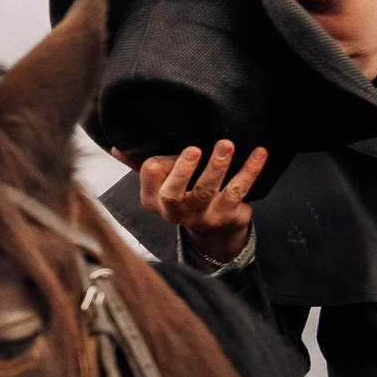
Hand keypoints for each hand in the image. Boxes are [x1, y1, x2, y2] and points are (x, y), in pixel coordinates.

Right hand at [115, 140, 264, 264]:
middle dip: (183, 170)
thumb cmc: (184, 197)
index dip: (166, 160)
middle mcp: (174, 211)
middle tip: (194, 148)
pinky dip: (250, 171)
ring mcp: (202, 215)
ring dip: (217, 166)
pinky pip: (239, 191)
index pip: (151, 174)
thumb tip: (117, 147)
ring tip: (226, 145)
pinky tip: (259, 153)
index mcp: (153, 199)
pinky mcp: (228, 215)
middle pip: (174, 192)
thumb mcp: (159, 185)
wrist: (213, 231)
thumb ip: (141, 164)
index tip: (185, 149)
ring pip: (207, 190)